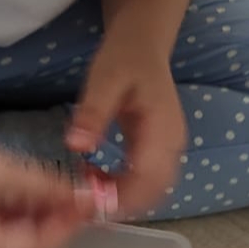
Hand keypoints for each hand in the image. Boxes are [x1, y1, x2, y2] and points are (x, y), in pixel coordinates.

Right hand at [0, 111, 93, 247]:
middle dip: (51, 226)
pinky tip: (27, 196)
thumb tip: (85, 199)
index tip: (88, 206)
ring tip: (53, 193)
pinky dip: (14, 221)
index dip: (64, 229)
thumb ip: (45, 189)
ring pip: (10, 247)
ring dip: (35, 223)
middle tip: (75, 198)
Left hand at [67, 32, 186, 213]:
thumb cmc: (125, 57)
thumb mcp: (103, 79)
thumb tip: (76, 146)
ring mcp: (169, 150)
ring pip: (152, 191)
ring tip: (88, 185)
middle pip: (155, 192)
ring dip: (122, 198)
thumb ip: (93, 113)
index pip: (149, 178)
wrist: (143, 43)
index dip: (122, 198)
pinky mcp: (160, 151)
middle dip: (122, 204)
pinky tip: (97, 176)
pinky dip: (123, 188)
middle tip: (85, 201)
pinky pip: (146, 181)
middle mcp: (172, 145)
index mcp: (163, 129)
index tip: (91, 203)